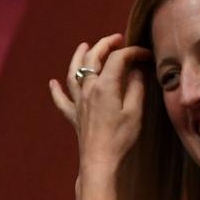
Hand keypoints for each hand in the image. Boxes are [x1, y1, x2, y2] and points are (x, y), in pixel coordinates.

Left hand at [49, 34, 151, 199]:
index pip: (118, 59)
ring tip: (84, 46)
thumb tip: (136, 72)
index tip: (146, 54)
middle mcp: (88, 88)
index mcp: (105, 85)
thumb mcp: (135, 111)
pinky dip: (56, 89)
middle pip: (93, 58)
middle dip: (105, 45)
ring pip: (74, 72)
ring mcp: (78, 101)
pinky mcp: (73, 115)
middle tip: (118, 39)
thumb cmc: (121, 137)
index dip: (133, 52)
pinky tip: (53, 83)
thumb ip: (136, 88)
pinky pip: (61, 99)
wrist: (100, 160)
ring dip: (78, 56)